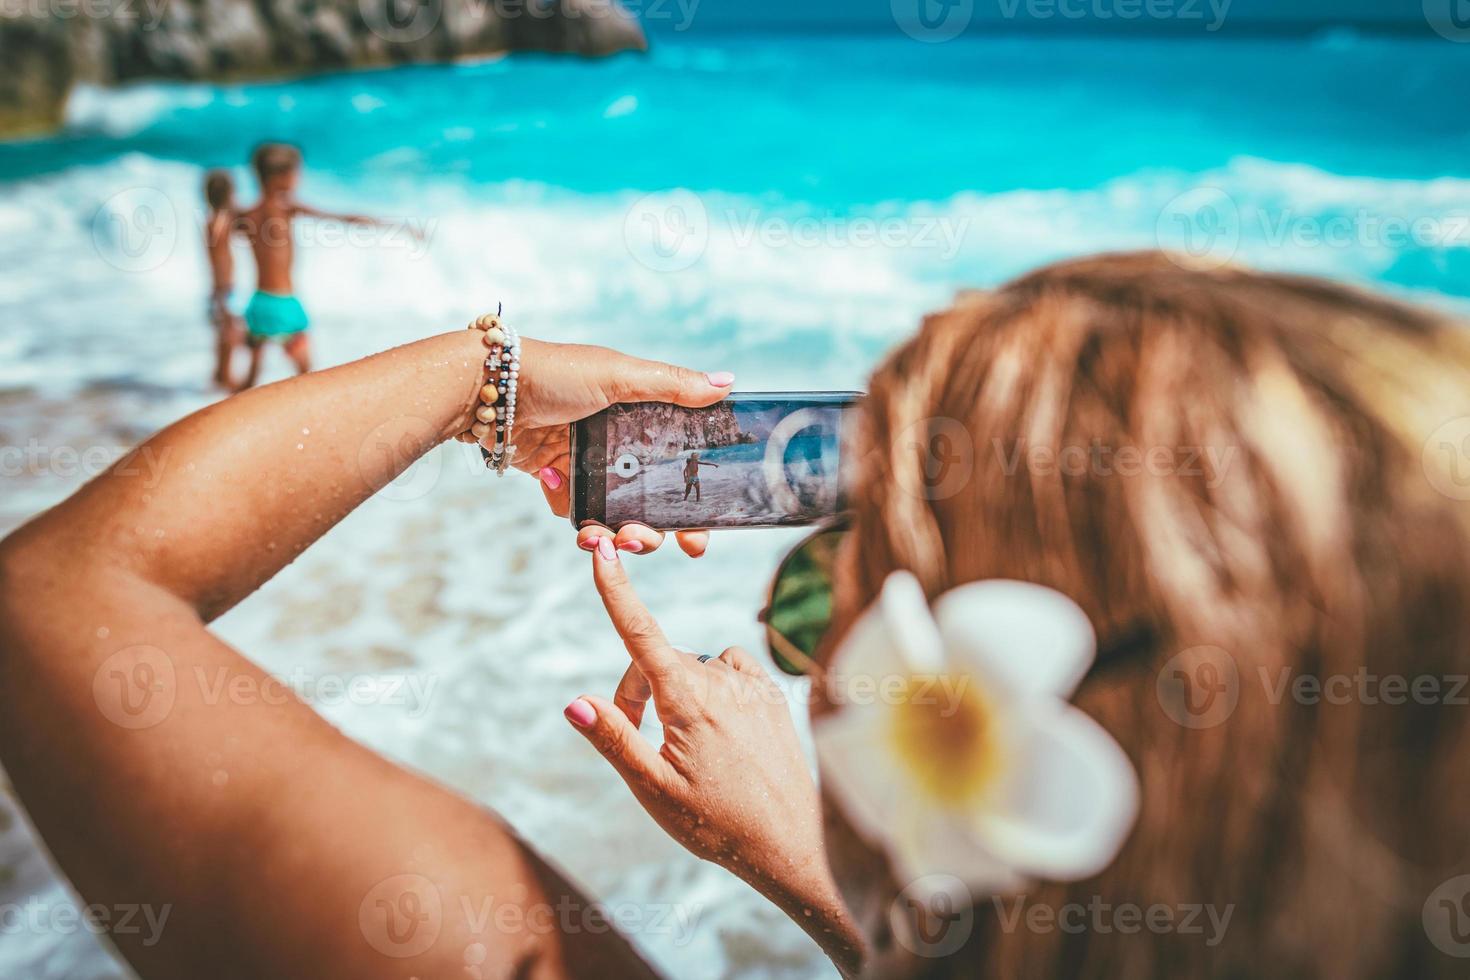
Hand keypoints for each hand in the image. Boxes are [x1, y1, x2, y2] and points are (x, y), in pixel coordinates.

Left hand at [512, 339, 734, 557]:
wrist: (489, 388)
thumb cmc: (556, 372)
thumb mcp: (619, 375)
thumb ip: (672, 386)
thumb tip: (727, 384)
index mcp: (643, 417)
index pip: (682, 468)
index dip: (694, 506)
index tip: (698, 538)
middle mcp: (621, 443)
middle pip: (650, 503)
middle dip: (650, 532)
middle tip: (640, 541)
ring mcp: (589, 462)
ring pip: (613, 514)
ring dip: (610, 532)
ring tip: (598, 537)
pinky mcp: (558, 476)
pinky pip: (574, 509)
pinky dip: (570, 511)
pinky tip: (555, 484)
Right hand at [563, 539, 863, 972]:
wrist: (793, 844)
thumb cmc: (719, 824)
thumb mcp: (655, 790)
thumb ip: (615, 739)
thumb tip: (574, 701)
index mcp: (689, 700)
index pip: (640, 634)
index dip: (616, 589)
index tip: (601, 549)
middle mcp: (723, 680)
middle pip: (657, 661)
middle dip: (637, 690)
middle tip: (640, 742)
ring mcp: (751, 683)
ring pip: (692, 667)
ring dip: (675, 692)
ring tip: (686, 748)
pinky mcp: (771, 691)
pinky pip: (727, 669)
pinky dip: (711, 688)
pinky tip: (718, 729)